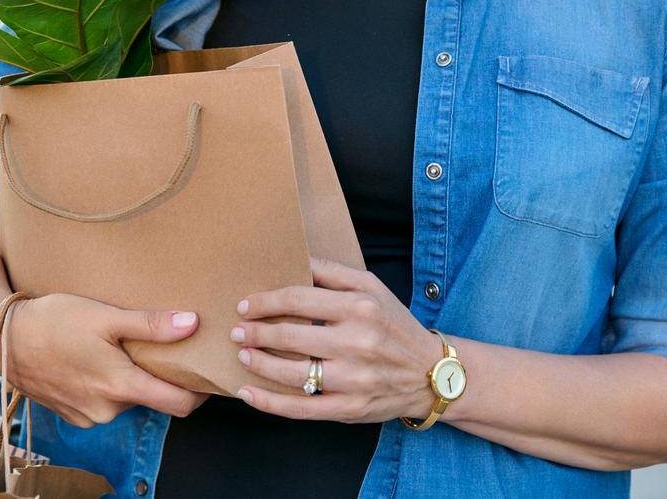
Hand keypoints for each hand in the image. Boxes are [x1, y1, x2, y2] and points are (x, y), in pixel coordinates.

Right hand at [4, 293, 211, 426]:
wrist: (2, 337)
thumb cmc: (54, 321)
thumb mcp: (105, 316)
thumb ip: (150, 324)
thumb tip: (192, 324)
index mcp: (120, 387)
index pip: (178, 404)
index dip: (199, 392)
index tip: (207, 374)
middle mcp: (106, 410)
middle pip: (151, 398)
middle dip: (158, 375)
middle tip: (160, 344)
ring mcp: (86, 415)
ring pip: (126, 398)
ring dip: (129, 377)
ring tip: (121, 346)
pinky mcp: (71, 414)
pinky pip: (102, 402)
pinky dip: (106, 384)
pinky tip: (95, 358)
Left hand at [230, 256, 437, 422]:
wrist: (430, 373)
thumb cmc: (395, 325)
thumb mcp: (373, 287)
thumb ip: (333, 273)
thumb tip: (295, 258)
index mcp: (360, 308)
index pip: (299, 300)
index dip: (265, 303)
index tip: (245, 306)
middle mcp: (357, 343)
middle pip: (290, 337)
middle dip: (255, 333)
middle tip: (236, 331)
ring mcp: (353, 379)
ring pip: (291, 373)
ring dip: (258, 363)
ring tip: (243, 355)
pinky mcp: (349, 408)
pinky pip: (300, 408)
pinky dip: (269, 402)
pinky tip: (247, 393)